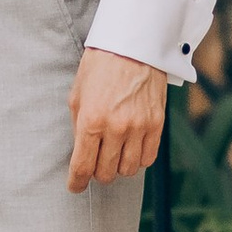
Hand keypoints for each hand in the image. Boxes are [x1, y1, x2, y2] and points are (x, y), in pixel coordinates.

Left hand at [66, 47, 169, 192]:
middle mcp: (115, 128)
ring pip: (128, 169)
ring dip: (119, 167)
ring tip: (114, 155)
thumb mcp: (77, 95)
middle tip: (95, 165)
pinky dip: (139, 159)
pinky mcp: (157, 124)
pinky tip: (132, 150)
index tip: (75, 187)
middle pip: (106, 173)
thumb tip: (81, 153)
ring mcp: (138, 127)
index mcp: (90, 121)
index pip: (82, 167)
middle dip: (97, 173)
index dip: (76, 183)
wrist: (132, 44)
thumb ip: (78, 127)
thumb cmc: (100, 67)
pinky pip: (149, 158)